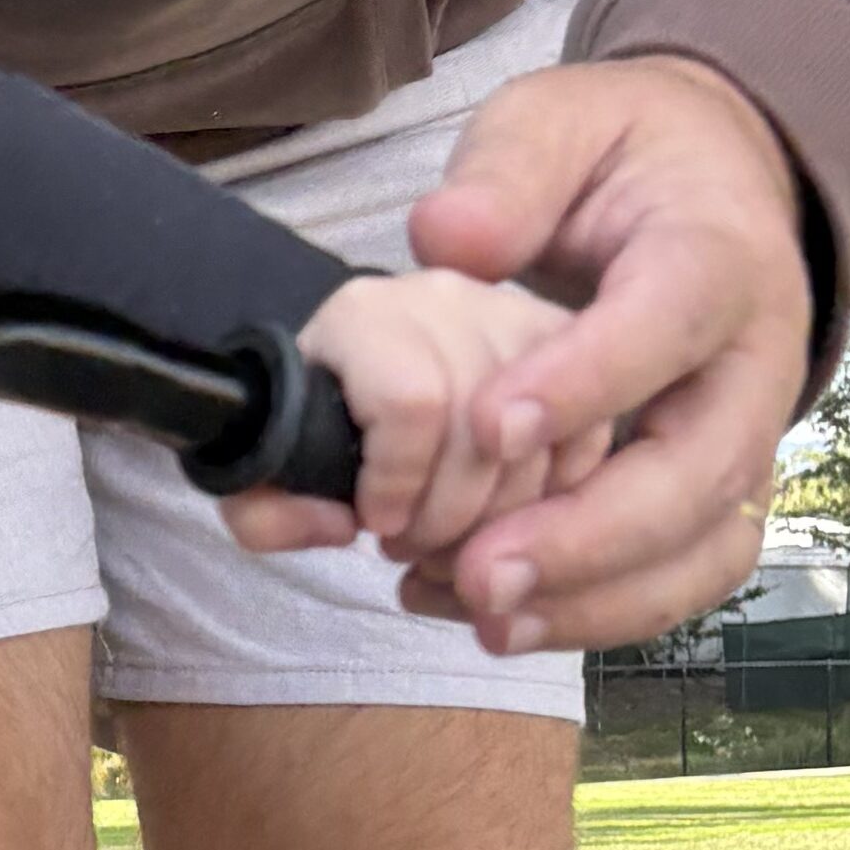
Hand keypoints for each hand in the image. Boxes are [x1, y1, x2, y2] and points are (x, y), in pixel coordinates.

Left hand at [225, 268, 606, 578]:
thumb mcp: (261, 473)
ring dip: (502, 519)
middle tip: (415, 548)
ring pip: (543, 436)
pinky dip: (553, 498)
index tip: (377, 524)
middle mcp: (445, 301)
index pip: (410, 400)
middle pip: (483, 425)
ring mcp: (513, 317)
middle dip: (451, 516)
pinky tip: (508, 521)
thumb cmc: (309, 429)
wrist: (352, 384)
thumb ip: (266, 511)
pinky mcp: (563, 352)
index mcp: (364, 318)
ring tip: (452, 542)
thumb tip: (340, 526)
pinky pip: (588, 436)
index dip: (397, 481)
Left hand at [403, 55, 816, 652]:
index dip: (591, 381)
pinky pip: (683, 576)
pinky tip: (494, 621)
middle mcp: (755, 362)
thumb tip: (448, 237)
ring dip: (595, 599)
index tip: (491, 428)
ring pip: (703, 545)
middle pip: (701, 470)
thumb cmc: (621, 157)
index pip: (672, 321)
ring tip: (480, 616)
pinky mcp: (720, 493)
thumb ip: (507, 172)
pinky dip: (599, 614)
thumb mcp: (559, 120)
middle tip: (480, 572)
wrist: (705, 187)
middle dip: (591, 535)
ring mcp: (746, 437)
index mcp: (719, 255)